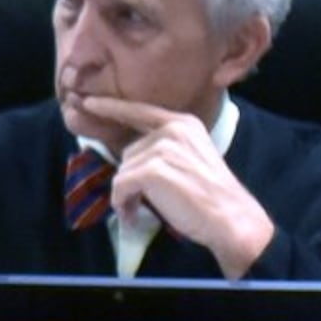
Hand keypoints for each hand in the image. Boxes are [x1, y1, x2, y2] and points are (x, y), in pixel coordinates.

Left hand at [70, 95, 274, 276]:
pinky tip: (133, 215)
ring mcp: (162, 148)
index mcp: (183, 123)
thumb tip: (129, 156)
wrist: (231, 218)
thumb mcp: (189, 158)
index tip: (88, 102)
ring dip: (126, 194)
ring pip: (123, 170)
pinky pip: (120, 185)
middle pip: (129, 152)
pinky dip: (122, 203)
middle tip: (140, 200)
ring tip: (139, 209)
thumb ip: (164, 149)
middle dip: (130, 178)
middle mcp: (172, 130)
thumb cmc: (211, 194)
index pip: (140, 111)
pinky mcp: (153, 170)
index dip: (112, 107)